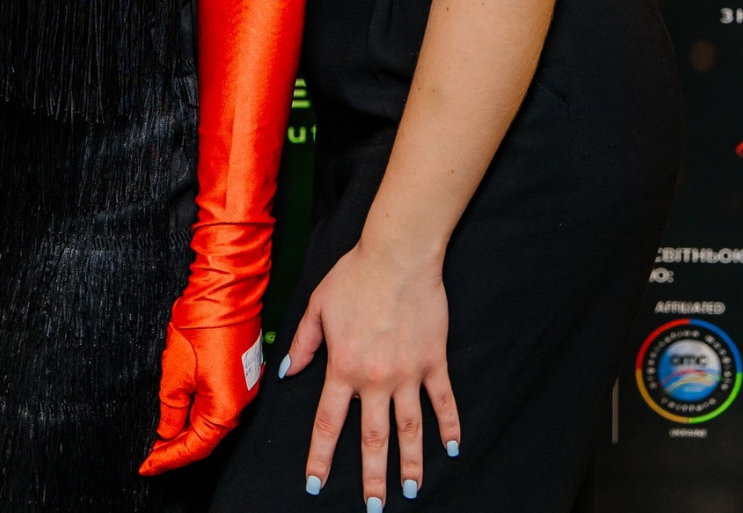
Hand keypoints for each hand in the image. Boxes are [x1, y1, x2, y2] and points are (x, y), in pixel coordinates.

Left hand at [139, 316, 263, 474]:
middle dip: (178, 447)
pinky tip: (183, 408)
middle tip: (152, 454)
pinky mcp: (242, 371)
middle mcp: (240, 402)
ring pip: (212, 419)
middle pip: (206, 437)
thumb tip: (168, 431)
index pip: (194, 447)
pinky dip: (199, 409)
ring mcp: (244, 387)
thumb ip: (171, 408)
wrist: (225, 289)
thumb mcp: (175, 371)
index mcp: (224, 408)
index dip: (168, 459)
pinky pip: (219, 401)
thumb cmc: (204, 323)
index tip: (148, 466)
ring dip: (188, 428)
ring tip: (163, 434)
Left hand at [283, 239, 459, 502]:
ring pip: (410, 429)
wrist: (398, 254)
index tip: (316, 484)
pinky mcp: (433, 361)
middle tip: (374, 509)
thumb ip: (304, 342)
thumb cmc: (355, 275)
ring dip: (411, 464)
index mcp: (343, 367)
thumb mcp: (318, 305)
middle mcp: (376, 378)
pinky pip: (443, 401)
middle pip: (373, 439)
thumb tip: (290, 372)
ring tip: (410, 491)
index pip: (329, 423)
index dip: (321, 457)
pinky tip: (451, 449)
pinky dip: (449, 427)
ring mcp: (408, 373)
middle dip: (372, 478)